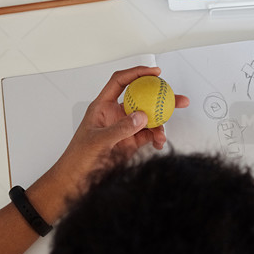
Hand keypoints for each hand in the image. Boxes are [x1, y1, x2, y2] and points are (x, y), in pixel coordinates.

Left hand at [47, 66, 188, 200]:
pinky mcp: (131, 142)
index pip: (121, 82)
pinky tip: (158, 143)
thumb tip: (141, 116)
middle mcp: (115, 114)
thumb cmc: (78, 157)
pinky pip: (148, 136)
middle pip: (141, 98)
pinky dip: (156, 138)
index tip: (154, 73)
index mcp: (103, 106)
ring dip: (160, 124)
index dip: (137, 73)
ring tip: (162, 134)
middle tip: (176, 98)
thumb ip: (120, 128)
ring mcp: (125, 128)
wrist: (77, 180)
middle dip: (160, 97)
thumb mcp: (97, 141)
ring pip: (148, 119)